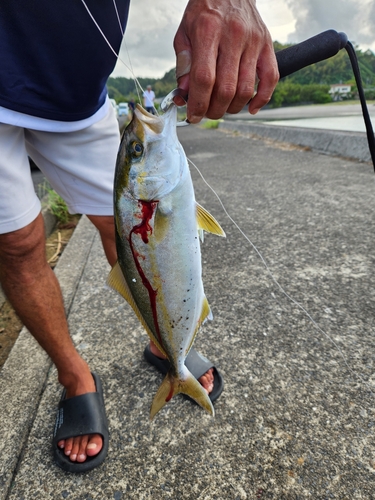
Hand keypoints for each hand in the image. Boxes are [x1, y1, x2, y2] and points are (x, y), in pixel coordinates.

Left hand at [174, 0, 278, 122]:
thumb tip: (184, 96)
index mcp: (208, 30)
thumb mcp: (184, 33)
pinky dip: (261, 99)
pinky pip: (271, 79)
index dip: (198, 103)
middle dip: (214, 110)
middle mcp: (233, 35)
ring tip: (222, 107)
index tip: (193, 115)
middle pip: (226, 88)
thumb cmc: (205, 12)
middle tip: (206, 112)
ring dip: (232, 108)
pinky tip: (250, 107)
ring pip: (246, 89)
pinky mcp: (267, 45)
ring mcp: (253, 41)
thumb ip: (184, 65)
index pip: (204, 78)